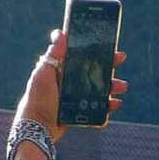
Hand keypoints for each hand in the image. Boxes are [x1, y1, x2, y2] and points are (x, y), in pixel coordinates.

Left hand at [13, 28, 127, 146]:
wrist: (37, 127)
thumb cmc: (37, 98)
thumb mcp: (43, 74)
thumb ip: (52, 55)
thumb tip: (59, 32)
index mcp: (62, 70)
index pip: (82, 56)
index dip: (96, 50)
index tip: (109, 44)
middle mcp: (70, 82)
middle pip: (94, 71)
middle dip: (109, 66)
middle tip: (120, 59)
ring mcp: (76, 97)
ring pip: (99, 89)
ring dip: (112, 86)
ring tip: (121, 87)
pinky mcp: (80, 111)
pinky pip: (98, 108)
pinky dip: (108, 106)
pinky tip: (115, 104)